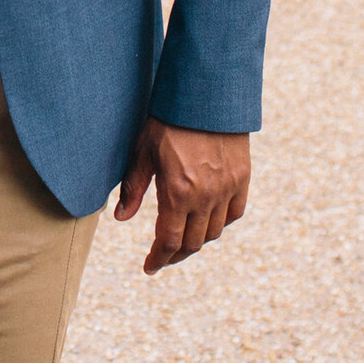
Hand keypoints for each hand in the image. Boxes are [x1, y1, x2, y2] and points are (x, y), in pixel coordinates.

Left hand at [114, 119, 250, 274]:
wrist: (206, 95)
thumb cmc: (167, 120)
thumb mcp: (142, 152)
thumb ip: (133, 188)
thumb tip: (121, 218)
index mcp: (177, 193)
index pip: (168, 242)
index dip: (158, 259)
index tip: (150, 267)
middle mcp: (205, 197)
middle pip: (192, 243)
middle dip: (175, 254)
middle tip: (163, 256)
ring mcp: (227, 189)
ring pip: (213, 232)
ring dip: (197, 241)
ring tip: (183, 240)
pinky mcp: (242, 178)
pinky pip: (234, 214)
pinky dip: (221, 223)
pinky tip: (209, 221)